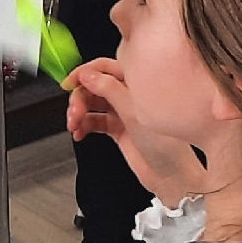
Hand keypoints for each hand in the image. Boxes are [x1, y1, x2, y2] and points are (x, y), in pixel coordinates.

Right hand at [65, 58, 206, 201]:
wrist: (171, 175)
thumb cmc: (167, 144)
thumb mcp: (134, 112)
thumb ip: (110, 90)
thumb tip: (88, 74)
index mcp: (137, 82)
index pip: (105, 67)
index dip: (84, 73)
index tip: (70, 82)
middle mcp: (129, 93)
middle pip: (94, 86)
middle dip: (80, 97)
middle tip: (74, 112)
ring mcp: (123, 111)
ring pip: (92, 104)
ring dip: (79, 112)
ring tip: (74, 125)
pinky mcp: (118, 128)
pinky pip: (95, 121)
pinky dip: (84, 126)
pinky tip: (80, 133)